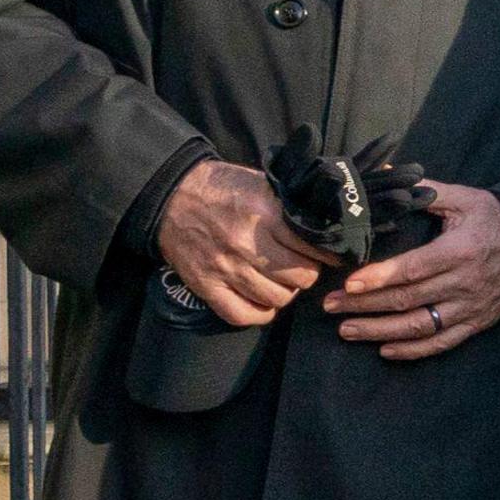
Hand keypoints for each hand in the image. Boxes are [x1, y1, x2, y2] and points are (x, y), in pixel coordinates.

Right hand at [157, 160, 330, 326]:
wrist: (171, 196)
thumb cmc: (222, 188)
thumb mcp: (262, 184)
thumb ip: (291, 207)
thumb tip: (326, 226)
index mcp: (265, 214)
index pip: (313, 248)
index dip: (326, 254)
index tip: (327, 254)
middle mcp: (246, 244)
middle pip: (300, 278)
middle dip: (307, 274)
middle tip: (301, 267)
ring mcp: (225, 267)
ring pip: (276, 299)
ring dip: (285, 292)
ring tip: (281, 281)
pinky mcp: (205, 285)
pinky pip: (241, 315)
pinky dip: (259, 313)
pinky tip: (262, 301)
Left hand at [320, 183, 499, 359]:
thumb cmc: (497, 220)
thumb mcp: (466, 199)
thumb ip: (427, 190)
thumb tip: (387, 174)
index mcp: (460, 250)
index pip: (414, 269)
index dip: (380, 278)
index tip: (349, 284)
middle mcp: (464, 283)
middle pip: (408, 299)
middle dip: (365, 305)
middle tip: (331, 306)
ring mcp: (470, 307)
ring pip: (420, 326)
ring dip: (380, 331)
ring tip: (347, 329)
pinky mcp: (476, 323)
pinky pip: (442, 342)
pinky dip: (413, 350)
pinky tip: (385, 349)